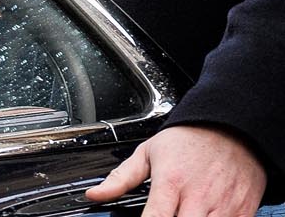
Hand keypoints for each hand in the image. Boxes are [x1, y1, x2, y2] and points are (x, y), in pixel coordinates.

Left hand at [87, 125, 265, 216]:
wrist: (232, 129)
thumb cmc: (188, 141)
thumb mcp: (148, 152)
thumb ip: (121, 178)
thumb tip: (94, 194)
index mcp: (171, 182)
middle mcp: (198, 196)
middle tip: (163, 216)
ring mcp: (223, 205)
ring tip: (181, 213)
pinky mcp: (243, 210)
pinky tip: (203, 215)